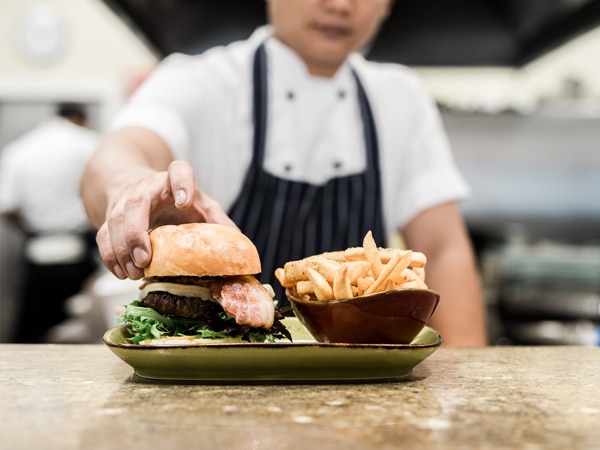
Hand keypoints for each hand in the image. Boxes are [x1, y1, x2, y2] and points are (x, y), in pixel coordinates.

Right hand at [96, 160, 236, 279]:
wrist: (139, 188)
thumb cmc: (178, 201)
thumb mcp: (202, 206)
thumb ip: (219, 222)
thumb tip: (239, 248)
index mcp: (173, 180)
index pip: (179, 171)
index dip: (182, 184)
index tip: (185, 202)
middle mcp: (146, 187)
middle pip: (136, 202)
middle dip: (136, 232)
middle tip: (145, 259)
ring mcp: (124, 201)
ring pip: (114, 221)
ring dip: (122, 250)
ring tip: (135, 273)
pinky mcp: (109, 217)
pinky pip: (103, 235)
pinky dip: (110, 256)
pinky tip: (121, 273)